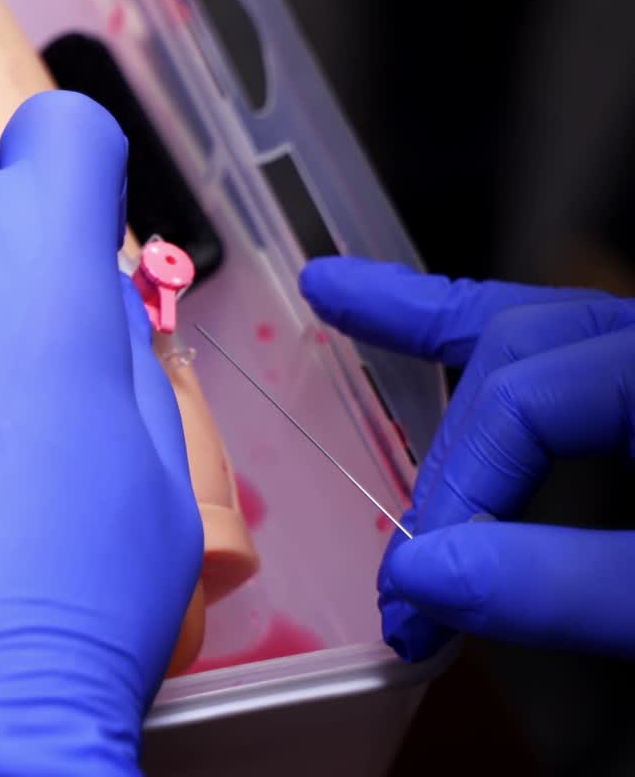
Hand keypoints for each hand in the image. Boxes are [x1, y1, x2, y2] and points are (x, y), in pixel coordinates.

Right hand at [300, 257, 634, 662]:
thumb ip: (559, 583)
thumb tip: (421, 578)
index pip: (525, 402)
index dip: (455, 492)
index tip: (416, 593)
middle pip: (517, 353)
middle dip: (446, 450)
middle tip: (407, 557)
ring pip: (527, 324)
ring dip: (430, 324)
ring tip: (336, 301)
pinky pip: (552, 338)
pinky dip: (470, 328)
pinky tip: (399, 309)